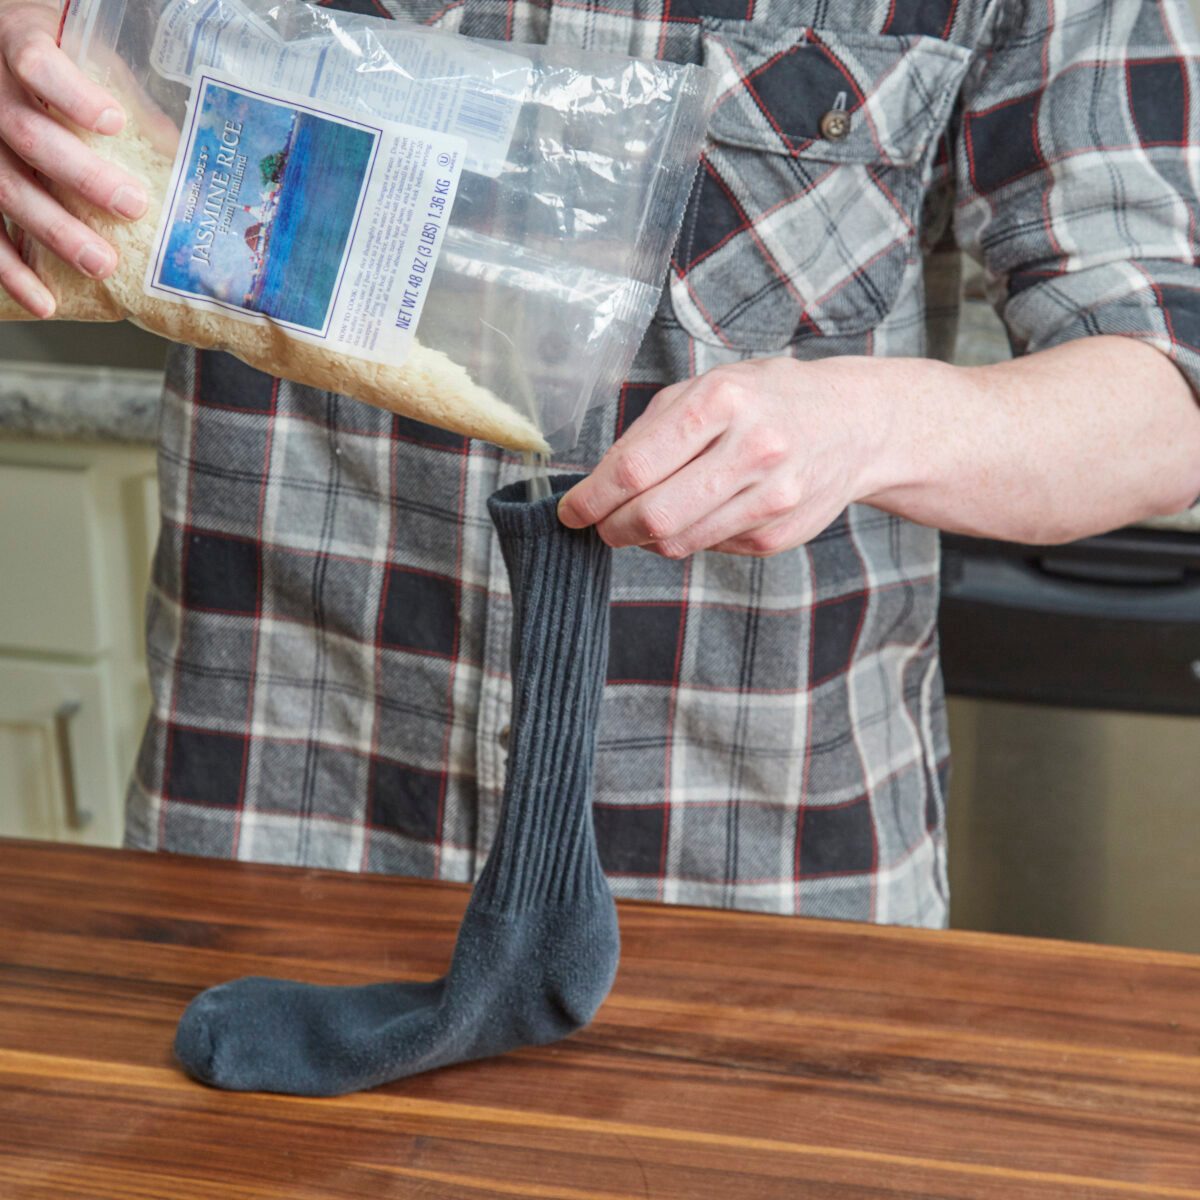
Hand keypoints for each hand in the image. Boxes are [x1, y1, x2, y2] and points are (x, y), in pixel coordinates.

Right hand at [0, 0, 148, 315]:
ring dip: (55, 231)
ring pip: (4, 186)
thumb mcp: (88, 56)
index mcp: (16, 41)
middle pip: (25, 134)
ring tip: (101, 262)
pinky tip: (44, 301)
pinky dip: (13, 271)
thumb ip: (128, 95)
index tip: (113, 122)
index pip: (36, 62)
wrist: (3, 47)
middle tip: (132, 205)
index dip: (71, 94)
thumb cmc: (59, 55)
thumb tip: (187, 154)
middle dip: (80, 175)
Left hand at [558, 356, 889, 557]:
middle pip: (655, 516)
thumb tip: (598, 485)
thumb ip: (650, 433)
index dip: (593, 498)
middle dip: (612, 528)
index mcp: (721, 401)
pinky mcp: (779, 533)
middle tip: (599, 526)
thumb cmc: (764, 400)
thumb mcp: (705, 389)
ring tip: (642, 520)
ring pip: (679, 542)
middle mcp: (752, 448)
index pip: (636, 467)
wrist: (852, 423)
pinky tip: (700, 512)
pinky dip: (690, 537)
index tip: (572, 511)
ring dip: (646, 539)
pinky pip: (711, 547)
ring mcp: (771, 496)